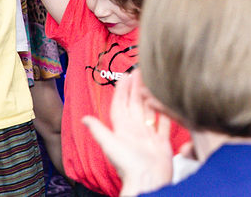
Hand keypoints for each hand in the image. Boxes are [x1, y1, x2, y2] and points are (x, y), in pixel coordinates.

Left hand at [82, 71, 173, 195]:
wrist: (148, 181)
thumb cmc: (129, 165)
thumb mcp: (112, 145)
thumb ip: (100, 131)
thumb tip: (84, 118)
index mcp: (122, 129)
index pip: (121, 104)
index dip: (122, 89)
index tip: (126, 75)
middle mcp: (135, 130)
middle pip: (135, 103)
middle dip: (137, 86)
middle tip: (141, 70)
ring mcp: (148, 135)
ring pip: (149, 110)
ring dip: (150, 95)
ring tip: (153, 79)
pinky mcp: (161, 141)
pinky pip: (164, 121)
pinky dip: (164, 110)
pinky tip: (166, 100)